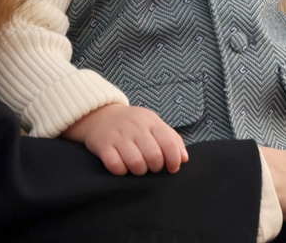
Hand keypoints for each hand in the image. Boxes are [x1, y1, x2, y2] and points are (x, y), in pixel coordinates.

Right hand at [61, 102, 188, 174]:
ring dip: (139, 171)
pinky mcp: (103, 145)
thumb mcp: (153, 123)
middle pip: (154, 157)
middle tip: (151, 167)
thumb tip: (184, 159)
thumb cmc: (133, 123)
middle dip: (155, 168)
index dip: (174, 161)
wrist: (100, 114)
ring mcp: (119, 136)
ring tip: (138, 167)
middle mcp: (136, 127)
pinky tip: (122, 166)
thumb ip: (172, 139)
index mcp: (151, 121)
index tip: (172, 168)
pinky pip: (116, 166)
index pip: (170, 144)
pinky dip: (121, 171)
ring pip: (136, 163)